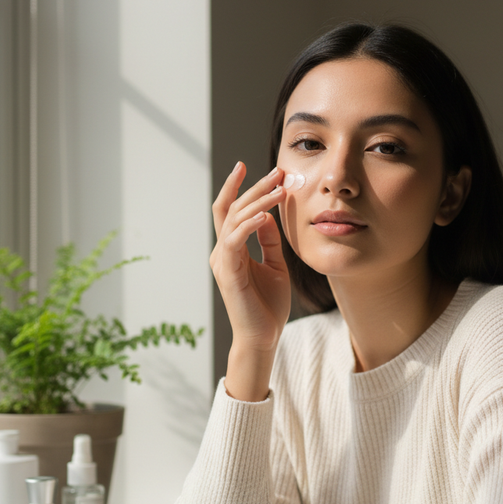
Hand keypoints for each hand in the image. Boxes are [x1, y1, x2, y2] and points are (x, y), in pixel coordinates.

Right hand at [211, 162, 290, 400]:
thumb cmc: (268, 305)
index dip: (239, 187)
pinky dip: (249, 225)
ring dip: (257, 201)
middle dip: (253, 187)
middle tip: (276, 171)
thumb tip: (270, 215)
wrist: (263, 337)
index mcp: (233, 249)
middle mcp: (223, 251)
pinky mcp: (227, 273)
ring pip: (234, 219)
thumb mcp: (275, 265)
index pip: (231, 210)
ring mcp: (223, 261)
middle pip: (231, 208)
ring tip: (279, 189)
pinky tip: (266, 216)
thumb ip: (270, 240)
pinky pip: (235, 241)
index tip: (252, 167)